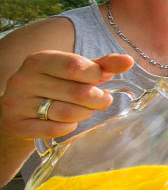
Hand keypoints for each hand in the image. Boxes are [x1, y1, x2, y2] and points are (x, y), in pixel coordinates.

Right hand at [0, 51, 133, 140]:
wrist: (19, 112)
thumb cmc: (56, 87)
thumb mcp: (76, 72)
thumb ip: (102, 65)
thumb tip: (128, 61)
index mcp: (38, 60)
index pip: (76, 66)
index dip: (96, 75)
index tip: (99, 78)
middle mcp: (23, 79)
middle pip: (77, 92)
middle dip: (98, 98)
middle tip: (101, 99)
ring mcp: (18, 103)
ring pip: (68, 113)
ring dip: (85, 113)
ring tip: (85, 110)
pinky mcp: (18, 125)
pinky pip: (56, 129)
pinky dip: (69, 127)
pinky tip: (68, 121)